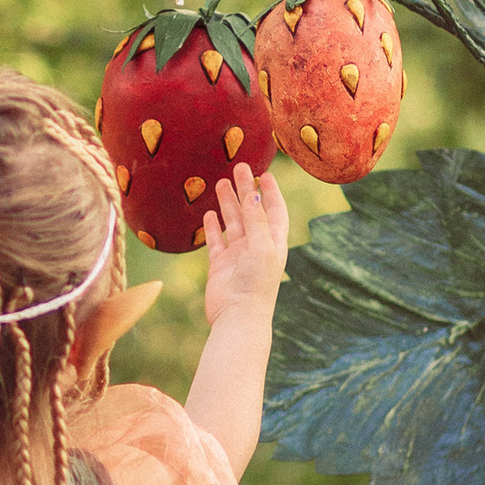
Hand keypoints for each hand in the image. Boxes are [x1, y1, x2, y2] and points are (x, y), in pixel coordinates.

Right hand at [199, 162, 289, 321]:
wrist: (238, 315)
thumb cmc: (256, 283)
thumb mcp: (261, 245)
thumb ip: (256, 219)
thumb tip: (253, 193)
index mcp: (274, 242)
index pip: (275, 210)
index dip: (271, 192)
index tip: (265, 173)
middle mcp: (257, 246)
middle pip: (252, 211)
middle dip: (246, 190)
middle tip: (238, 168)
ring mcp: (238, 256)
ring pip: (233, 223)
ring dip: (228, 204)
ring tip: (220, 183)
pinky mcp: (220, 266)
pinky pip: (216, 241)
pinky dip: (213, 227)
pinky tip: (208, 214)